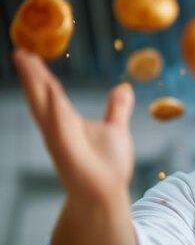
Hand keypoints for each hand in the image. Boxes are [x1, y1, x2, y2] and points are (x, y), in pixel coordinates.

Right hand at [13, 49, 134, 206]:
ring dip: (36, 84)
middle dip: (30, 74)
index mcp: (66, 121)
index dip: (40, 74)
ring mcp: (60, 140)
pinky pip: (59, 126)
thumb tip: (123, 88)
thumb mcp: (115, 129)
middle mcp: (58, 128)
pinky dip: (55, 109)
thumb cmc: (108, 165)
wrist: (108, 193)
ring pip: (44, 107)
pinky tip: (52, 90)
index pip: (50, 92)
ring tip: (27, 60)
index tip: (28, 54)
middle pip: (40, 96)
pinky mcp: (67, 152)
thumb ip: (117, 109)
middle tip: (20, 51)